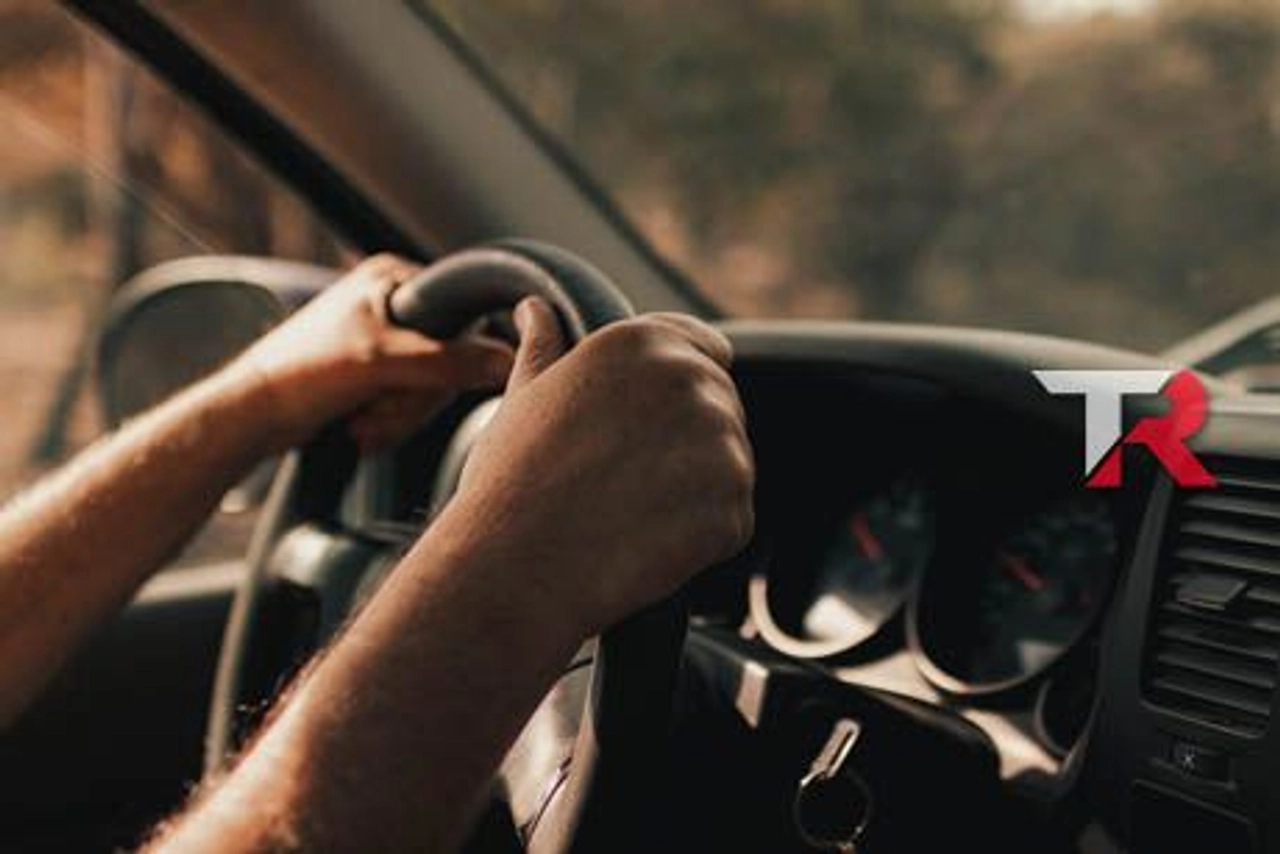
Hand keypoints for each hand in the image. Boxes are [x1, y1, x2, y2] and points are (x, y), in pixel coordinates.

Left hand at [226, 254, 512, 451]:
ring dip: (399, 416)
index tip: (418, 379)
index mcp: (393, 278)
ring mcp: (384, 344)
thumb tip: (509, 362)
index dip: (451, 359)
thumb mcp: (383, 363)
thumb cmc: (300, 375)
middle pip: (451, 361)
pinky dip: (390, 425)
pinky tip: (361, 428)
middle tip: (377, 406)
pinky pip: (410, 406)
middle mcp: (391, 305)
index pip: (463, 317)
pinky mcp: (375, 378)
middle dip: (414, 399)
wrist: (250, 418)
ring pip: (431, 390)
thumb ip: (450, 362)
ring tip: (362, 419)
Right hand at [440, 298, 754, 635]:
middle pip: (722, 408)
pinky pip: (730, 520)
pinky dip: (700, 539)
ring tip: (629, 513)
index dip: (678, 393)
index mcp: (643, 342)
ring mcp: (721, 444)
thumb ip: (544, 347)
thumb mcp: (522, 398)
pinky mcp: (734, 506)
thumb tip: (537, 309)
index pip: (706, 350)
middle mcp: (692, 381)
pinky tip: (646, 544)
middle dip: (686, 444)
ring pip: (729, 466)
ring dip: (694, 492)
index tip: (645, 428)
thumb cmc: (511, 482)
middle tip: (623, 482)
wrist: (515, 565)